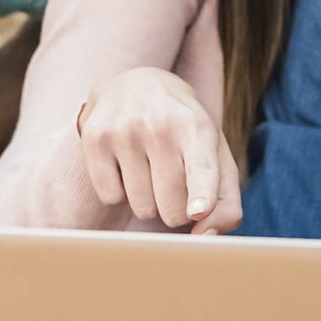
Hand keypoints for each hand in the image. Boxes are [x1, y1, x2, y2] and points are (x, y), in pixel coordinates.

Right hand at [75, 68, 241, 232]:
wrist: (137, 83)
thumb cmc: (185, 133)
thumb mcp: (216, 156)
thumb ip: (225, 203)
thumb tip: (205, 237)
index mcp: (198, 127)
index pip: (202, 168)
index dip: (202, 194)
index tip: (198, 212)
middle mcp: (160, 125)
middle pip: (171, 207)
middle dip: (176, 210)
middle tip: (173, 183)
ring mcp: (124, 129)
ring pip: (140, 206)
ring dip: (148, 201)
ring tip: (150, 169)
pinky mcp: (94, 137)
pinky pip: (110, 196)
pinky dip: (120, 192)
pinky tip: (125, 165)